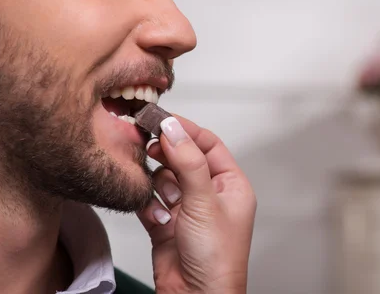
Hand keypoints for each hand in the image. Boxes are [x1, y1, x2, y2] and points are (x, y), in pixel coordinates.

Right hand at [137, 115, 256, 293]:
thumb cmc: (217, 258)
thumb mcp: (204, 202)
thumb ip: (188, 162)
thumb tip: (174, 128)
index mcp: (230, 185)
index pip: (208, 144)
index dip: (185, 130)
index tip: (161, 119)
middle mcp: (209, 194)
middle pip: (182, 158)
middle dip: (167, 156)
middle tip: (150, 148)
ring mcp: (187, 208)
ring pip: (164, 178)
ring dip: (159, 186)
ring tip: (166, 201)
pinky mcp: (166, 223)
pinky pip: (150, 202)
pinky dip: (149, 206)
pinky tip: (158, 218)